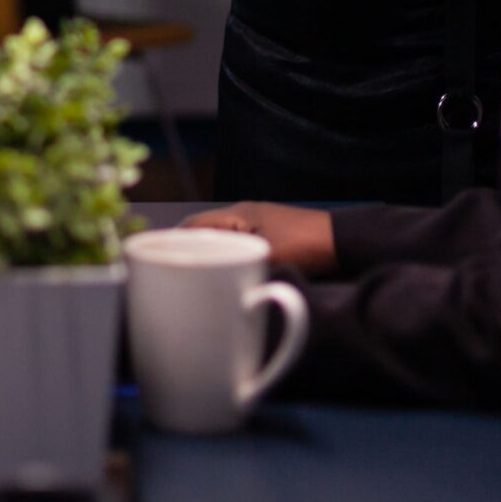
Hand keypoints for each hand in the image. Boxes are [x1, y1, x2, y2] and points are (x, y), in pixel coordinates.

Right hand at [182, 202, 339, 276]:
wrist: (345, 244)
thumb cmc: (307, 245)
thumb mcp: (269, 258)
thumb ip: (237, 269)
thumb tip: (207, 287)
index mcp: (238, 214)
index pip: (193, 224)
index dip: (172, 240)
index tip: (155, 259)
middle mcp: (243, 216)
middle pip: (203, 232)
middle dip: (186, 251)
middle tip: (170, 275)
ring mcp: (257, 227)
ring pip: (220, 242)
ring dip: (207, 257)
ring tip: (191, 280)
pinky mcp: (269, 240)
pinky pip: (236, 248)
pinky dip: (225, 260)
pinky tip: (222, 279)